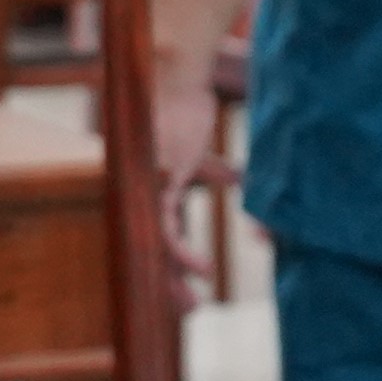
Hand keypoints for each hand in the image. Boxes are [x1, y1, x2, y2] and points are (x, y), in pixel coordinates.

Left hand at [147, 41, 245, 301]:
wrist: (170, 71)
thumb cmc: (183, 103)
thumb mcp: (198, 148)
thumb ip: (213, 169)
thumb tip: (241, 181)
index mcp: (147, 190)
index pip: (155, 236)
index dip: (170, 264)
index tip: (188, 286)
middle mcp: (140, 194)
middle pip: (151, 248)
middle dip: (169, 282)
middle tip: (189, 308)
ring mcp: (146, 190)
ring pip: (156, 248)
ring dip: (175, 278)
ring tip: (195, 305)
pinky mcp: (158, 183)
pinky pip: (168, 230)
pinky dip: (183, 254)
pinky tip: (205, 272)